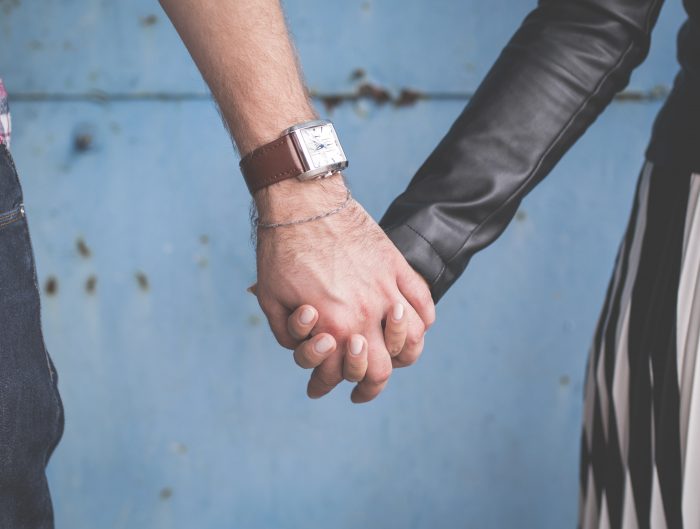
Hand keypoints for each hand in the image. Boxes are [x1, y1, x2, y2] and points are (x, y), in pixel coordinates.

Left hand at [252, 175, 434, 401]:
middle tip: (363, 389)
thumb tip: (306, 348)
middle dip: (373, 384)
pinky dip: (422, 319)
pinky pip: (422, 299)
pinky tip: (412, 324)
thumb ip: (289, 335)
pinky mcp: (396, 264)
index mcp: (336, 325)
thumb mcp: (271, 299)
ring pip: (413, 338)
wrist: (303, 202)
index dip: (336, 387)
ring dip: (404, 354)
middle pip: (387, 367)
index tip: (324, 388)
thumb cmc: (281, 251)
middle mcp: (367, 312)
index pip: (352, 375)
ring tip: (394, 357)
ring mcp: (387, 287)